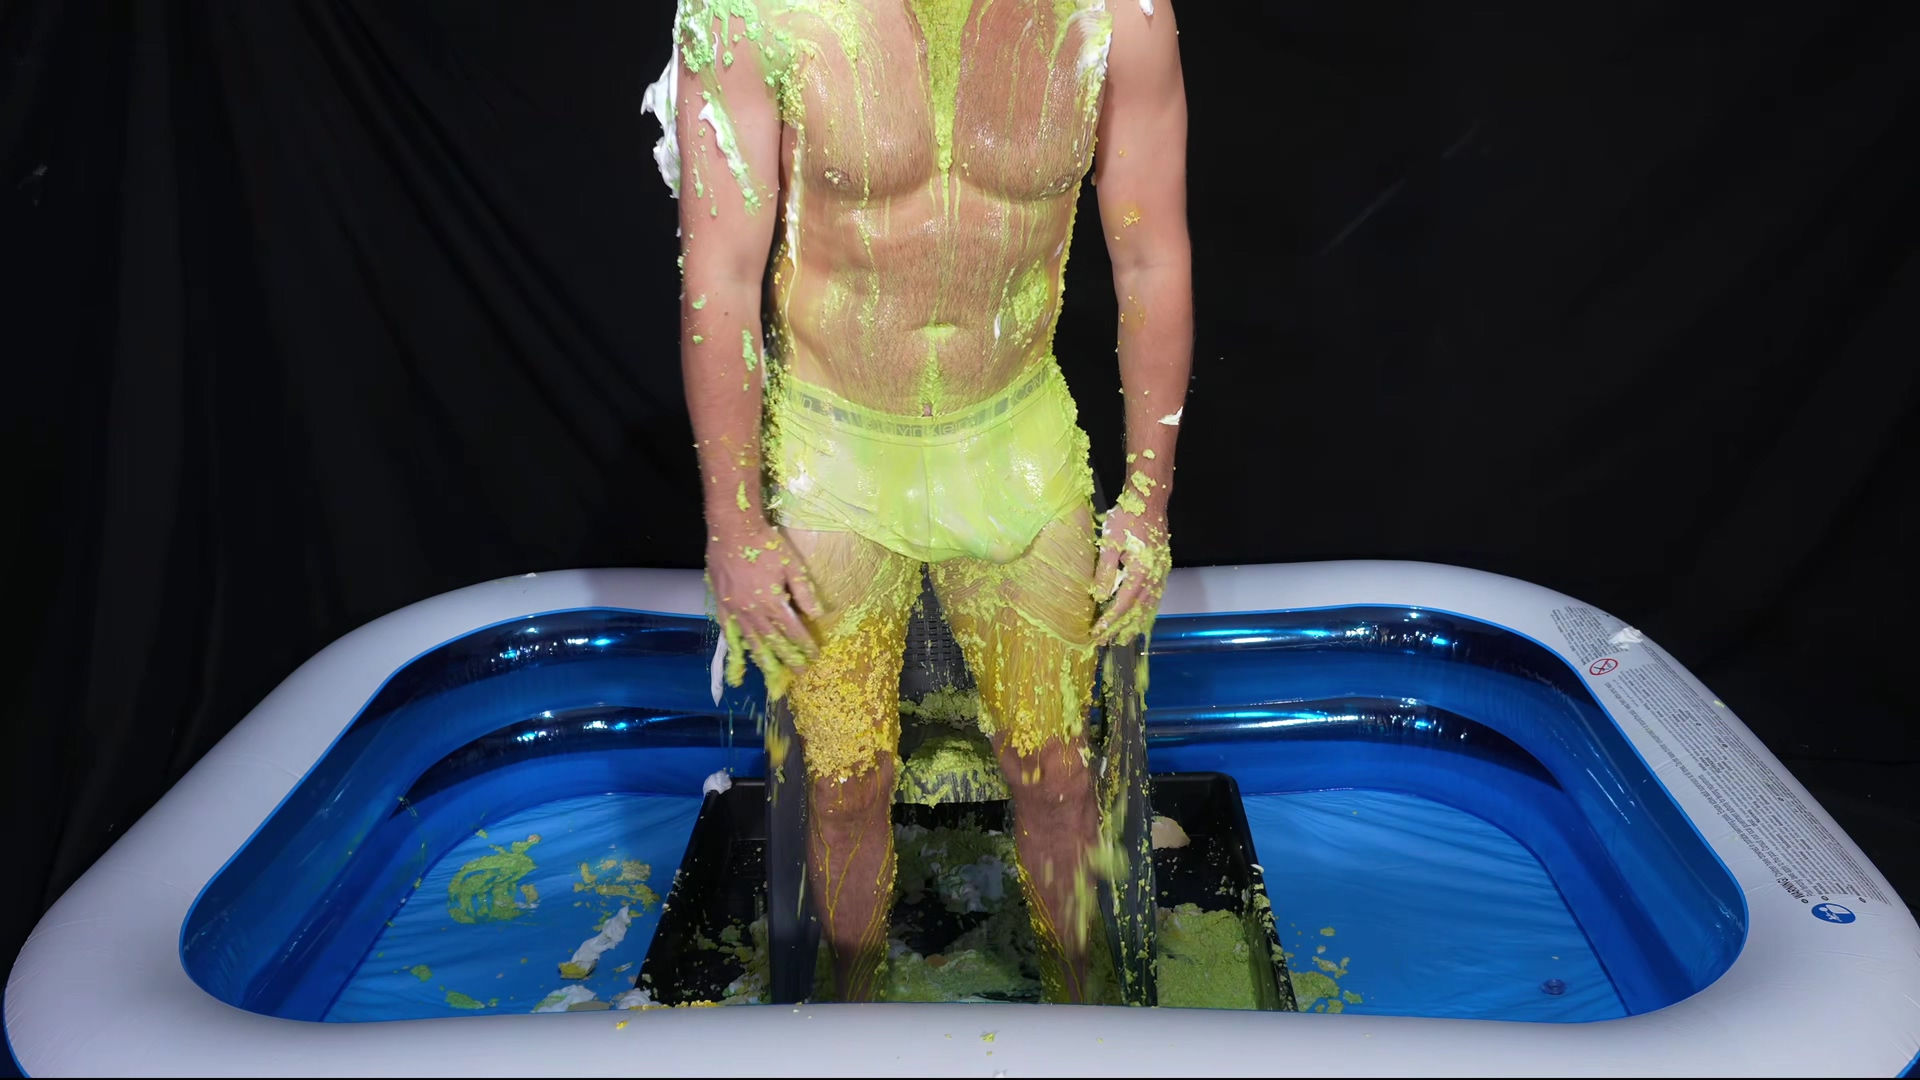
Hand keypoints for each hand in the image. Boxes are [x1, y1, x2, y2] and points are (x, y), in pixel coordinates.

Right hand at [706, 520, 822, 694]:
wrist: (733, 529)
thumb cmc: (765, 544)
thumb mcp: (792, 565)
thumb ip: (804, 592)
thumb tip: (818, 614)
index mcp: (773, 602)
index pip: (792, 630)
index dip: (803, 644)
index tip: (813, 656)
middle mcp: (753, 611)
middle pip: (772, 640)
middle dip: (787, 658)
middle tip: (798, 673)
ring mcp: (735, 609)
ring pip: (751, 639)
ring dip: (762, 658)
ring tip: (770, 673)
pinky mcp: (721, 602)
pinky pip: (728, 629)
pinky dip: (736, 642)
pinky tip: (740, 652)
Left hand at [1090, 502, 1170, 646]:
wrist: (1150, 500)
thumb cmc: (1128, 516)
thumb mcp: (1110, 541)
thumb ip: (1105, 570)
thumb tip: (1097, 595)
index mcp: (1141, 571)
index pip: (1123, 604)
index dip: (1110, 621)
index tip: (1097, 633)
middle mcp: (1155, 576)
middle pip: (1138, 610)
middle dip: (1121, 628)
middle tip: (1106, 643)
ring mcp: (1162, 573)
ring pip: (1149, 606)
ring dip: (1136, 623)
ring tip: (1124, 638)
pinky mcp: (1163, 569)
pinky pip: (1156, 597)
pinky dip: (1146, 611)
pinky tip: (1140, 617)